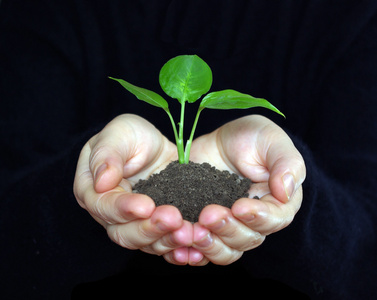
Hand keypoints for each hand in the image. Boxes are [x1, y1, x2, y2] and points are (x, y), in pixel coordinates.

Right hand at [73, 114, 194, 262]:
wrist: (156, 147)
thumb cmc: (132, 136)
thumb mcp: (119, 133)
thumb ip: (107, 154)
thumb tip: (101, 183)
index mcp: (92, 190)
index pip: (104, 206)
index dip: (124, 208)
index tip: (146, 205)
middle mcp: (109, 213)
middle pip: (123, 232)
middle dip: (149, 228)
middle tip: (174, 219)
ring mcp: (133, 224)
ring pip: (145, 243)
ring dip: (166, 240)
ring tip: (188, 232)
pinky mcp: (155, 228)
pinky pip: (164, 244)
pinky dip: (177, 247)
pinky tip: (192, 246)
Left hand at [188, 115, 305, 264]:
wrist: (217, 142)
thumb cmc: (251, 137)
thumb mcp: (270, 139)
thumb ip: (286, 162)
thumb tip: (286, 192)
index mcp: (277, 202)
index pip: (275, 218)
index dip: (258, 217)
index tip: (239, 206)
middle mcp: (255, 221)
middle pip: (248, 239)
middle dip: (228, 229)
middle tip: (208, 214)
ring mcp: (230, 227)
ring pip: (226, 250)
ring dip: (210, 244)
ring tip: (193, 232)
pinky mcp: (206, 228)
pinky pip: (202, 250)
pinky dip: (193, 253)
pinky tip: (180, 249)